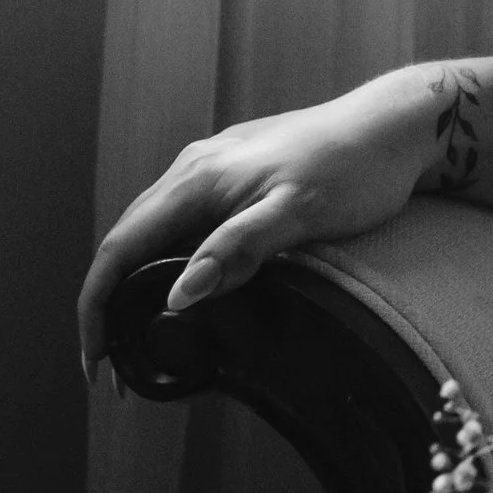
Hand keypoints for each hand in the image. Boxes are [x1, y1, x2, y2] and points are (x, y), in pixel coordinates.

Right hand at [76, 66, 445, 379]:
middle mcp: (194, 169)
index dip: (98, 307)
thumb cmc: (356, 168)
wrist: (396, 125)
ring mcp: (214, 168)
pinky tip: (184, 290)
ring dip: (137, 285)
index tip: (97, 361)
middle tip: (115, 367)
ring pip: (155, 233)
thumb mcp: (301, 212)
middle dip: (110, 305)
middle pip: (127, 242)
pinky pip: (184, 224)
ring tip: (139, 339)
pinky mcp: (237, 175)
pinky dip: (170, 263)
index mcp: (197, 178)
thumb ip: (238, 249)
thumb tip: (176, 298)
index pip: (120, 248)